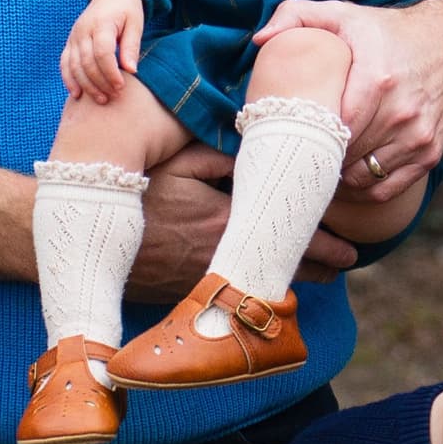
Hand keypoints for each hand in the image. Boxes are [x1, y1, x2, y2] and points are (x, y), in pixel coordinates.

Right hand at [61, 0, 143, 103]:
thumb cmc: (127, 10)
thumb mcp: (135, 24)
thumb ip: (131, 46)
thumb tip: (132, 70)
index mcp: (101, 23)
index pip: (102, 52)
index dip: (111, 73)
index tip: (121, 87)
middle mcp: (83, 30)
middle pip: (86, 62)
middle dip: (100, 83)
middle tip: (113, 97)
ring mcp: (74, 36)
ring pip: (74, 65)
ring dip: (86, 85)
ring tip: (101, 100)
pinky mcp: (70, 42)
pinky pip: (64, 63)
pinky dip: (69, 79)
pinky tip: (77, 94)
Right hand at [128, 142, 361, 298]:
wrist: (90, 237)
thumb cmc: (136, 192)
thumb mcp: (182, 160)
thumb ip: (225, 156)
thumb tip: (262, 151)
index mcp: (231, 224)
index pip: (292, 240)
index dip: (327, 246)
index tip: (352, 248)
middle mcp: (226, 258)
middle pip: (287, 270)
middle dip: (320, 267)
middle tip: (345, 261)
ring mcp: (208, 280)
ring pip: (264, 285)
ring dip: (293, 278)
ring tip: (321, 273)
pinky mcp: (190, 292)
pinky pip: (236, 292)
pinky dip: (258, 284)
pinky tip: (269, 278)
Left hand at [254, 0, 442, 195]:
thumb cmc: (386, 33)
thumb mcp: (342, 13)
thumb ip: (296, 16)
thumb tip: (261, 40)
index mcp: (377, 77)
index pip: (334, 127)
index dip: (308, 137)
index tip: (289, 135)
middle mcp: (402, 111)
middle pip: (346, 154)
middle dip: (318, 156)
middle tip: (298, 151)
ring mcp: (419, 136)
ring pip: (363, 177)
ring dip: (339, 175)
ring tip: (321, 161)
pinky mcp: (430, 153)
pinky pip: (386, 189)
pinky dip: (362, 189)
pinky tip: (345, 176)